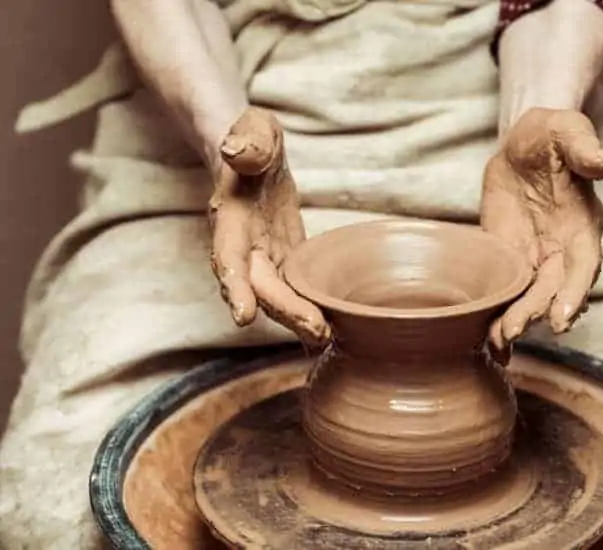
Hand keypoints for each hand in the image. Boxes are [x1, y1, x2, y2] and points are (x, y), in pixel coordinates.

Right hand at [208, 107, 330, 346]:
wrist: (253, 154)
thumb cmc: (253, 139)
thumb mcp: (254, 129)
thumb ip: (249, 140)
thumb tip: (237, 152)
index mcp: (231, 219)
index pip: (229, 256)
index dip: (235, 286)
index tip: (243, 316)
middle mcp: (243, 247)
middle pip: (261, 287)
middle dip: (286, 311)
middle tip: (318, 332)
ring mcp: (264, 258)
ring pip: (280, 296)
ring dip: (300, 319)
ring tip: (328, 340)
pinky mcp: (285, 261)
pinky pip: (296, 290)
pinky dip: (311, 310)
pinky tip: (334, 333)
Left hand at [481, 107, 602, 363]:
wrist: (524, 144)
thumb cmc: (552, 135)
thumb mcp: (567, 131)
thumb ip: (585, 148)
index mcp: (582, 225)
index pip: (584, 265)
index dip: (574, 293)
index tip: (562, 318)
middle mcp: (562, 250)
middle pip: (552, 291)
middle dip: (534, 313)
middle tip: (511, 332)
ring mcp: (535, 257)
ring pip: (528, 298)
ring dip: (514, 322)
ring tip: (496, 345)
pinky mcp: (507, 257)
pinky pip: (505, 290)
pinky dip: (497, 314)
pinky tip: (484, 341)